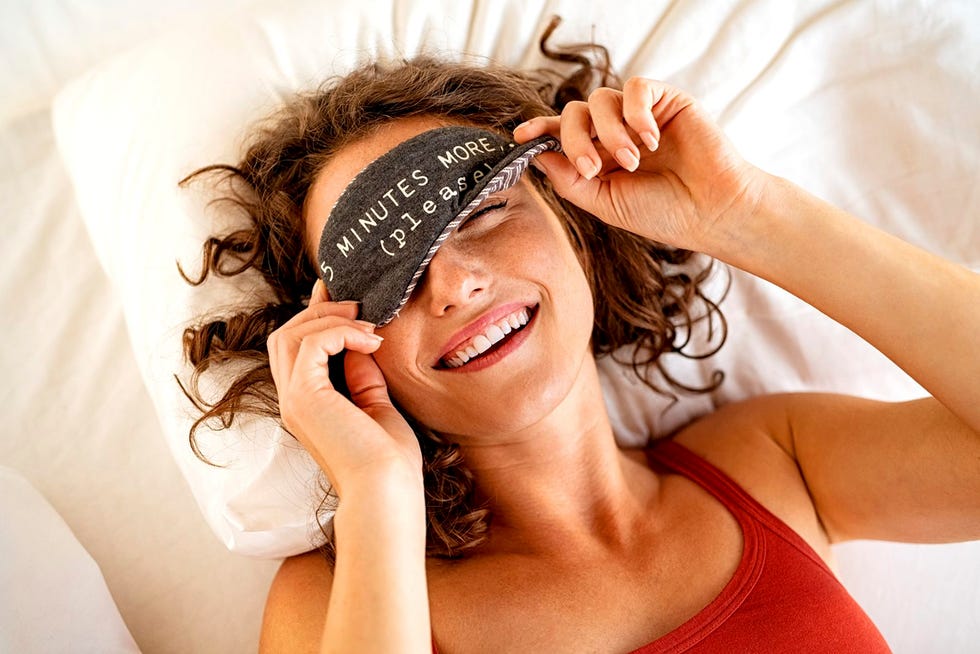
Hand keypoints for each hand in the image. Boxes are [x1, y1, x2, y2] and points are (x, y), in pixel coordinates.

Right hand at [267, 280, 422, 496]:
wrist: (387, 490)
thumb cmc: (389, 460)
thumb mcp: (376, 406)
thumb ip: (363, 375)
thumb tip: (362, 343)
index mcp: (307, 405)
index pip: (295, 349)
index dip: (311, 314)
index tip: (332, 290)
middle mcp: (292, 400)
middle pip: (285, 335)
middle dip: (319, 310)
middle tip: (357, 303)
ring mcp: (294, 399)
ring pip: (290, 334)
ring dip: (329, 318)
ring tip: (365, 321)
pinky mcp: (304, 397)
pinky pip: (311, 343)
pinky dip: (340, 332)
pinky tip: (370, 341)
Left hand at [514, 76, 768, 252]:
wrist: (712, 212)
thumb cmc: (664, 213)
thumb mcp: (606, 203)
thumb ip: (569, 180)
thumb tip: (537, 155)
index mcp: (600, 157)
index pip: (562, 134)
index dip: (539, 130)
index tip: (520, 135)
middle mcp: (617, 133)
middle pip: (574, 113)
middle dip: (575, 140)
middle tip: (592, 169)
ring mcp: (641, 115)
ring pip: (601, 100)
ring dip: (609, 133)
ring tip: (632, 161)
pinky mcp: (666, 101)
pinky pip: (636, 87)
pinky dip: (636, 114)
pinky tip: (650, 140)